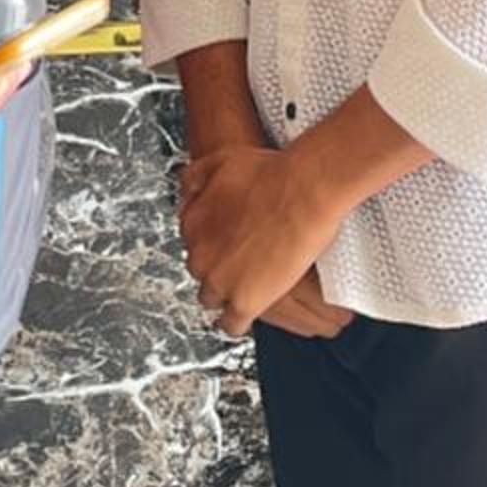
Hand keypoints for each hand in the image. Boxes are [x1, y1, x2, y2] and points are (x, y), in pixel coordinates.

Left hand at [179, 140, 342, 337]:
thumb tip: (184, 192)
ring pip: (212, 300)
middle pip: (202, 273)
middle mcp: (199, 256)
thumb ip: (196, 178)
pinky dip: (238, 321)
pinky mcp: (244, 303)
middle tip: (242, 264)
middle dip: (218, 270)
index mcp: (191, 225)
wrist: (302, 190)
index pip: (194, 244)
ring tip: (246, 290)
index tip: (229, 243)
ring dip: (227, 295)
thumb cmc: (269, 173)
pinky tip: (250, 313)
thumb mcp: (221, 161)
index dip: (214, 244)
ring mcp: (220, 282)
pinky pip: (231, 325)